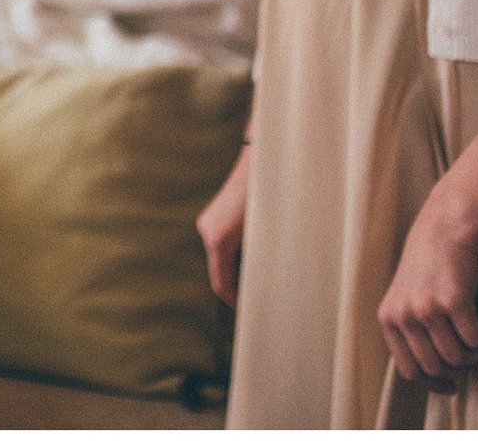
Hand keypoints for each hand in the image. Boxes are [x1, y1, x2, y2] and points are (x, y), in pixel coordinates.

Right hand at [195, 147, 251, 304]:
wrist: (263, 165)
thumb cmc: (270, 202)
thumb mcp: (266, 237)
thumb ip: (259, 263)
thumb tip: (261, 287)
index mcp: (218, 241)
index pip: (221, 283)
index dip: (234, 300)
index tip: (248, 312)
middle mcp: (207, 232)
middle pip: (220, 271)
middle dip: (238, 285)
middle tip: (258, 299)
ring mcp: (208, 223)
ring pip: (221, 257)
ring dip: (238, 269)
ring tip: (261, 277)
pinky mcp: (213, 216)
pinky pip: (222, 244)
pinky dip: (236, 255)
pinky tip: (255, 255)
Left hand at [377, 196, 477, 390]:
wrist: (445, 226)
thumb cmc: (429, 263)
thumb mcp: (405, 296)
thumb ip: (409, 328)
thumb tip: (429, 372)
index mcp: (388, 317)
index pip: (407, 370)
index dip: (431, 383)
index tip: (449, 385)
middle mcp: (404, 315)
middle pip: (434, 368)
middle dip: (455, 368)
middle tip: (467, 355)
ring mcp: (427, 308)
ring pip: (457, 358)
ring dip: (471, 354)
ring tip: (473, 338)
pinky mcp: (454, 301)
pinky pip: (475, 341)